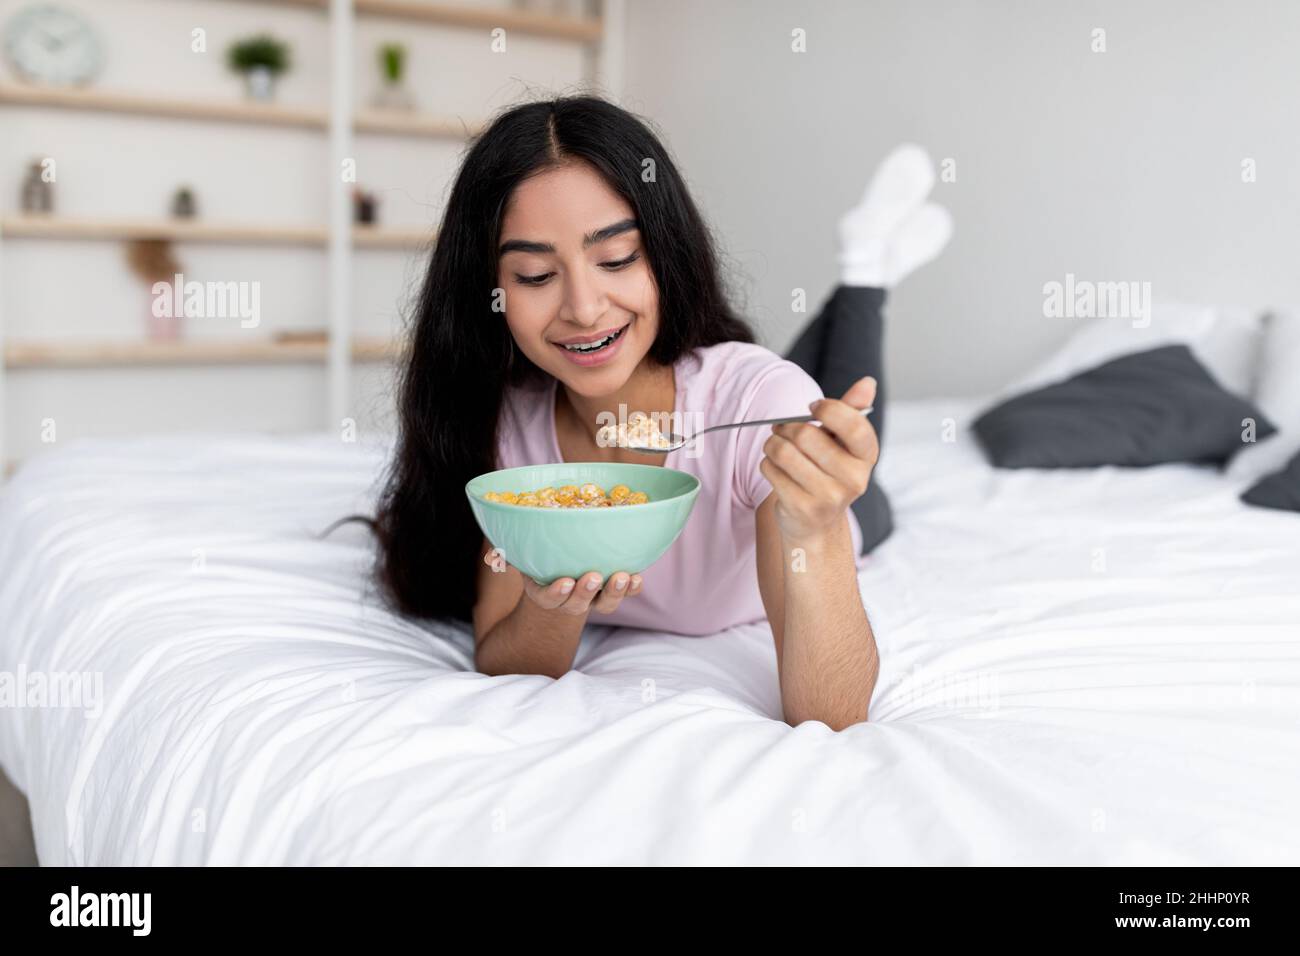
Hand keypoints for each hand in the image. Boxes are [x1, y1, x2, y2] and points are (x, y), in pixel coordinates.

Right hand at [484, 548, 643, 616]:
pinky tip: (637, 576)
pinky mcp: (614, 590)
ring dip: (615, 592)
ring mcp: (594, 597)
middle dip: (586, 592)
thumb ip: (511, 550)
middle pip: (578, 604)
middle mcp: (570, 599)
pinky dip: (633, 588)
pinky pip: (626, 593)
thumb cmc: (540, 557)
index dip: (556, 592)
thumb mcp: (523, 554)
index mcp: (545, 592)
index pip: (549, 598)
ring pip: (605, 603)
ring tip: (623, 576)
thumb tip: (496, 545)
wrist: (562, 568)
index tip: (564, 581)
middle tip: (593, 576)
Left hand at [759, 375, 879, 540]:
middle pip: (807, 435)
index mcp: (867, 456)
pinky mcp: (803, 508)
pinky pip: (771, 470)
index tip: (813, 407)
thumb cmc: (827, 471)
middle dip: (786, 427)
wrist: (816, 522)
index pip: (854, 425)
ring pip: (784, 452)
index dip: (829, 410)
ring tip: (775, 447)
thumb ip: (851, 411)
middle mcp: (854, 479)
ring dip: (772, 444)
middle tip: (781, 429)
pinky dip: (767, 464)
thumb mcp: (842, 442)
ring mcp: (829, 497)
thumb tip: (867, 382)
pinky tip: (776, 469)